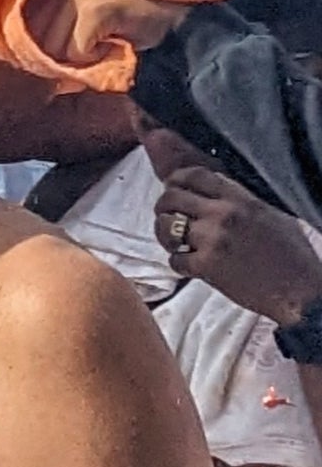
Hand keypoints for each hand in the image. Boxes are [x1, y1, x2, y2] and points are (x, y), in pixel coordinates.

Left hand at [155, 160, 321, 328]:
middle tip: (170, 218)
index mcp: (241, 198)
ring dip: (165, 235)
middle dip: (163, 207)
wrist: (302, 291)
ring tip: (177, 243)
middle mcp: (224, 214)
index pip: (195, 175)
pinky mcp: (207, 267)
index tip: (173, 188)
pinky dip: (179, 264)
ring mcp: (213, 240)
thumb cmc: (292, 254)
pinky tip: (192, 266)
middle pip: (171, 197)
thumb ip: (242, 199)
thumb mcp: (272, 214)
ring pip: (165, 226)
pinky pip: (174, 259)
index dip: (177, 180)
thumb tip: (216, 190)